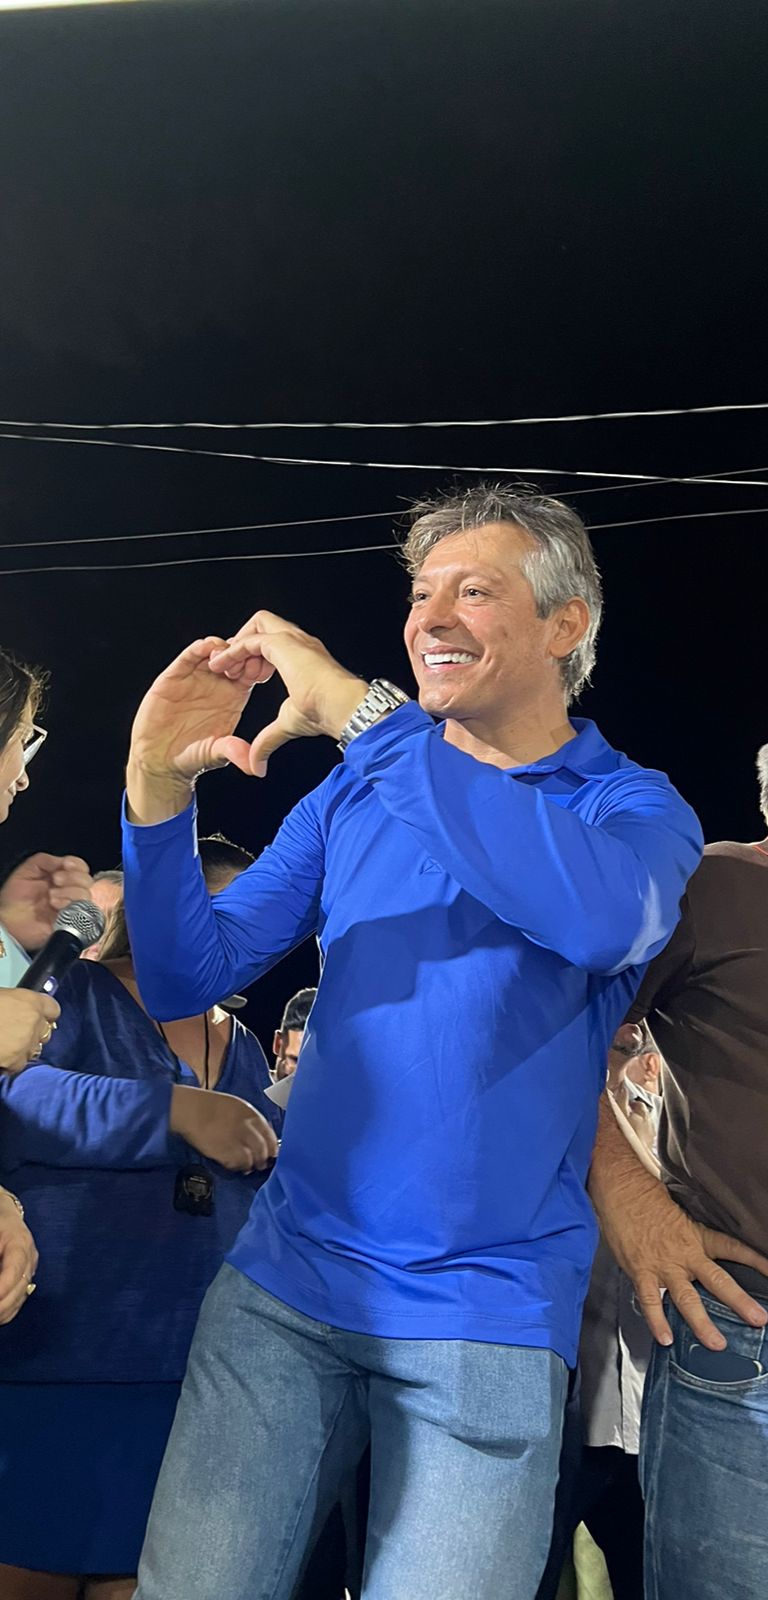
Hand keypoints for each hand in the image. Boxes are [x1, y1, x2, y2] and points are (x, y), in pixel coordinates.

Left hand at [0, 853, 92, 950]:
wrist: (7, 921)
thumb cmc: (14, 899)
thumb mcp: (27, 870)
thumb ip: (45, 861)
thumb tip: (64, 860)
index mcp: (60, 877)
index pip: (80, 867)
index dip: (77, 865)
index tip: (65, 865)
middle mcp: (67, 891)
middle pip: (87, 880)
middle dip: (72, 878)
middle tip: (55, 880)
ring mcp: (69, 907)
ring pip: (85, 894)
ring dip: (69, 892)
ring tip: (51, 897)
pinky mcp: (70, 921)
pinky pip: (80, 912)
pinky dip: (69, 905)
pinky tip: (55, 906)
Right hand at [0, 990, 60, 1074]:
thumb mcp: (2, 997)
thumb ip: (15, 1005)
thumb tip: (17, 1011)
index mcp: (30, 1001)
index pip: (53, 1009)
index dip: (45, 1015)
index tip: (40, 1017)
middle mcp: (33, 1021)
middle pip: (45, 1032)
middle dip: (34, 1034)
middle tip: (16, 1033)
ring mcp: (26, 1043)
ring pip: (34, 1050)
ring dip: (23, 1049)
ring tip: (5, 1045)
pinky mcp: (16, 1061)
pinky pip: (19, 1064)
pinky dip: (11, 1063)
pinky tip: (1, 1055)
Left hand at [0, 1192, 37, 1323]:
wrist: (3, 1211)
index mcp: (20, 1241)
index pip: (14, 1270)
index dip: (2, 1289)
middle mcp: (30, 1256)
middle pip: (20, 1288)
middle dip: (1, 1306)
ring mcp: (30, 1267)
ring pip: (20, 1298)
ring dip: (3, 1312)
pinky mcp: (27, 1276)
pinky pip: (20, 1299)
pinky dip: (7, 1311)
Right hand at [170, 1084, 279, 1171]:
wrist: (191, 1109)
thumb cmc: (211, 1105)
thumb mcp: (236, 1106)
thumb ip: (249, 1119)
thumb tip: (259, 1134)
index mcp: (250, 1114)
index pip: (269, 1134)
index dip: (272, 1145)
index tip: (272, 1152)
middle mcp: (245, 1127)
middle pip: (263, 1148)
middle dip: (264, 1158)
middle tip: (262, 1163)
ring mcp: (234, 1140)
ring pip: (252, 1159)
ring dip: (252, 1165)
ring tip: (249, 1166)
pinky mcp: (222, 1151)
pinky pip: (236, 1164)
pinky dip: (238, 1167)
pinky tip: (236, 1166)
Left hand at [207, 611, 365, 771]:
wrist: (341, 706)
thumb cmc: (324, 713)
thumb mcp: (288, 724)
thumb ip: (269, 739)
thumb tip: (256, 765)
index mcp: (302, 657)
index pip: (272, 645)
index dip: (254, 658)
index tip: (241, 678)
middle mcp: (298, 643)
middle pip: (263, 626)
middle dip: (243, 644)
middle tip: (231, 670)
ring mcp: (291, 639)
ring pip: (256, 625)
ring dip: (237, 645)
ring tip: (224, 668)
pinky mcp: (281, 642)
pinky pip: (249, 639)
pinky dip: (234, 651)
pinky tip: (223, 667)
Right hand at [590, 1093, 767, 1348]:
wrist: (620, 1188)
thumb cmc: (646, 1196)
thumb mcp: (676, 1212)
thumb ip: (688, 1235)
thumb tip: (697, 1250)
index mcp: (696, 1236)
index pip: (733, 1248)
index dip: (755, 1261)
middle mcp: (685, 1253)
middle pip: (717, 1280)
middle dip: (739, 1301)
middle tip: (759, 1320)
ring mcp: (662, 1264)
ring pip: (686, 1298)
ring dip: (702, 1323)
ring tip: (717, 1344)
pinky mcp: (640, 1270)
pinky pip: (650, 1301)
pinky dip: (657, 1321)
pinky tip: (665, 1339)